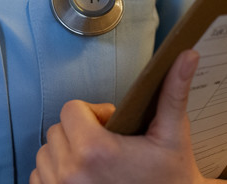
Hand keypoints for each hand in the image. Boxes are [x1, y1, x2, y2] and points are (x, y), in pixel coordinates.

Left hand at [29, 49, 210, 183]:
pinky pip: (39, 177)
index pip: (71, 109)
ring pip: (46, 154)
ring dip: (67, 154)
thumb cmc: (170, 178)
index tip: (113, 127)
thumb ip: (173, 92)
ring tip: (96, 164)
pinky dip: (57, 175)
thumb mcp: (173, 135)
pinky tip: (85, 179)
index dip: (94, 114)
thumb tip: (187, 55)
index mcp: (94, 150)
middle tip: (108, 147)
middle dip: (80, 133)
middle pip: (58, 130)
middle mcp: (71, 173)